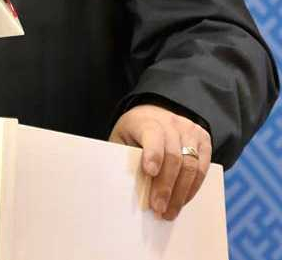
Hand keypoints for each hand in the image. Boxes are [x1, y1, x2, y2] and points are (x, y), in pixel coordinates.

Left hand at [109, 103, 211, 219]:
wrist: (155, 114)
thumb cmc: (135, 132)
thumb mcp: (122, 139)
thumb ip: (125, 157)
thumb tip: (127, 186)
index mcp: (146, 120)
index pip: (153, 135)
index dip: (153, 154)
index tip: (150, 172)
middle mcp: (171, 122)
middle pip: (173, 156)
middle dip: (166, 186)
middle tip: (158, 208)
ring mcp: (190, 130)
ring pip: (191, 165)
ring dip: (181, 192)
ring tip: (170, 211)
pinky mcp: (204, 140)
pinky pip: (202, 168)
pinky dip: (192, 188)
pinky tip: (182, 201)